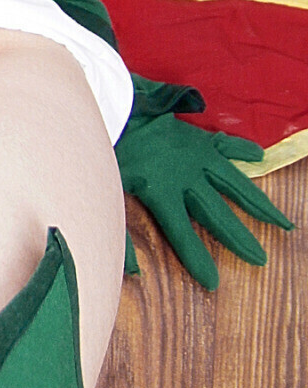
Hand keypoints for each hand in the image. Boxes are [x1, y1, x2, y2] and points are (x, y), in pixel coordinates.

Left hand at [116, 78, 293, 288]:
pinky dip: (242, 149)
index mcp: (160, 192)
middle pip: (217, 215)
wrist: (111, 104)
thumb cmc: (106, 147)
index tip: (214, 283)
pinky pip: (225, 143)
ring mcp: (194, 155)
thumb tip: (133, 272)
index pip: (183, 235)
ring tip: (281, 221)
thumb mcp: (105, 190)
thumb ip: (119, 234)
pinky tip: (260, 156)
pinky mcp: (196, 135)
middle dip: (239, 239)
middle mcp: (185, 176)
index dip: (198, 260)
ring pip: (234, 183)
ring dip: (258, 204)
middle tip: (261, 259)